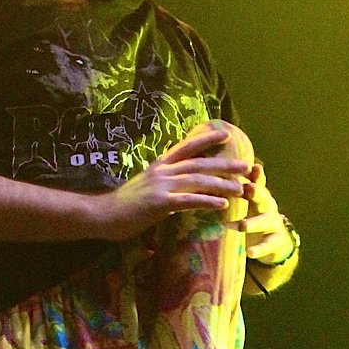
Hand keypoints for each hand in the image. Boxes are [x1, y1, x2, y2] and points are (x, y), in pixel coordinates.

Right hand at [89, 121, 253, 242]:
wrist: (102, 214)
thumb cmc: (123, 206)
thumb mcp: (145, 187)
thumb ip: (162, 183)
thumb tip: (177, 185)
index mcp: (159, 165)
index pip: (186, 147)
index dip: (206, 139)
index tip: (225, 134)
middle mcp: (162, 171)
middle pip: (199, 164)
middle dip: (224, 164)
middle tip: (246, 166)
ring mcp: (161, 186)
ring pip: (198, 181)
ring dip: (222, 184)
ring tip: (241, 188)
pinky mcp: (159, 203)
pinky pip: (188, 200)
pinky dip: (207, 201)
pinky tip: (222, 204)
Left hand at [242, 161, 292, 264]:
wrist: (276, 241)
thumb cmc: (258, 215)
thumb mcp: (253, 200)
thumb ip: (248, 183)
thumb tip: (240, 163)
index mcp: (260, 196)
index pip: (256, 183)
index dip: (253, 177)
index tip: (247, 169)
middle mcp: (268, 208)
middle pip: (264, 199)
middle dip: (257, 193)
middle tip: (247, 189)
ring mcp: (273, 225)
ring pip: (264, 223)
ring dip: (253, 223)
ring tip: (242, 226)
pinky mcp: (275, 242)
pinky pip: (267, 246)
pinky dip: (258, 250)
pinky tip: (249, 252)